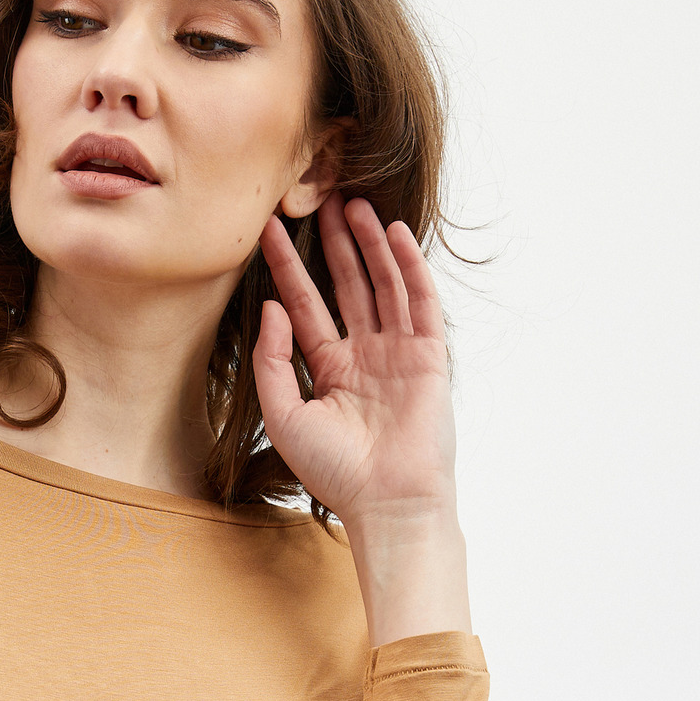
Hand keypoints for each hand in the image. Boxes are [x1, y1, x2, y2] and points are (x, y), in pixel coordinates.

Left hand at [254, 191, 455, 527]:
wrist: (388, 502)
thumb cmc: (335, 470)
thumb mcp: (285, 414)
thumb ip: (273, 360)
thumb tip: (270, 307)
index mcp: (330, 370)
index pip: (306, 306)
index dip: (289, 268)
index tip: (270, 230)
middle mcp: (366, 356)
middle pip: (348, 286)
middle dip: (333, 244)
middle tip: (319, 198)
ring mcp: (399, 354)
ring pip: (383, 286)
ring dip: (369, 245)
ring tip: (352, 204)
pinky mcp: (429, 357)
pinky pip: (419, 303)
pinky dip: (409, 268)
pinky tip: (394, 235)